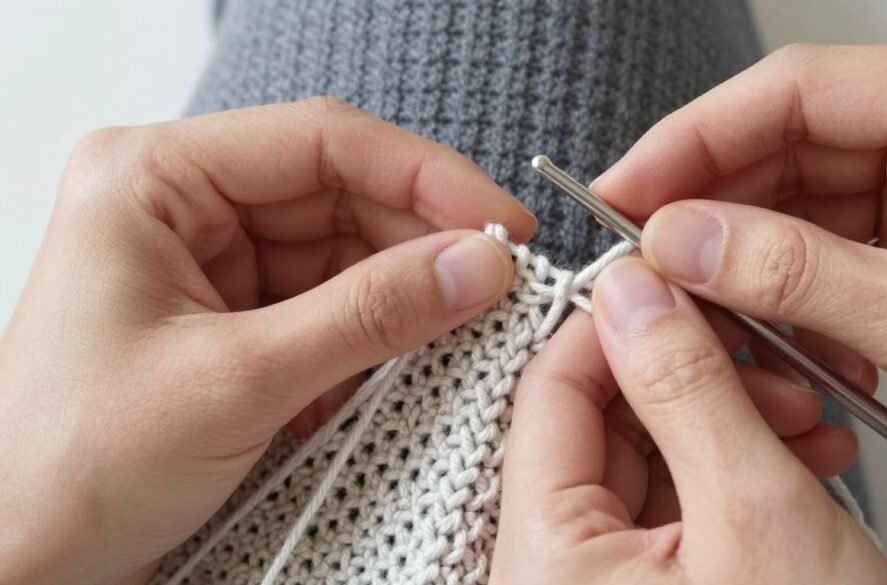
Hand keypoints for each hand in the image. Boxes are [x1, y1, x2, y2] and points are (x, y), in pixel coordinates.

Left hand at [0, 98, 534, 584]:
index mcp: (154, 179)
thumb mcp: (236, 382)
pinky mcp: (235, 317)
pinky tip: (398, 369)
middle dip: (420, 242)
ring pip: (345, 252)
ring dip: (402, 297)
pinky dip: (373, 338)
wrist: (20, 562)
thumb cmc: (69, 467)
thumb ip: (368, 316)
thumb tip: (478, 266)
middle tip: (493, 287)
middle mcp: (184, 204)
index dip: (424, 175)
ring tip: (454, 337)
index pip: (320, 141)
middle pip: (341, 193)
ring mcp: (212, 262)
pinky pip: (330, 304)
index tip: (499, 222)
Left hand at [491, 259, 886, 583]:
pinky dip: (736, 470)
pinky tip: (795, 457)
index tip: (669, 286)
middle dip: (691, 377)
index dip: (613, 325)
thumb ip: (686, 389)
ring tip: (800, 417)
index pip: (550, 393)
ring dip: (727, 419)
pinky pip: (677, 503)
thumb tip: (635, 295)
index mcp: (546, 562)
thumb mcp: (753, 515)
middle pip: (601, 422)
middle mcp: (557, 576)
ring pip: (649, 457)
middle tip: (761, 359)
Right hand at [594, 45, 886, 469]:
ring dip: (748, 269)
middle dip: (713, 212)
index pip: (797, 93)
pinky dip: (792, 305)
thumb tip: (687, 242)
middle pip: (788, 148)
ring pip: (800, 210)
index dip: (695, 139)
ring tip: (715, 318)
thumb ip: (801, 275)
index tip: (628, 192)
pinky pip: (829, 259)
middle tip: (652, 264)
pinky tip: (784, 345)